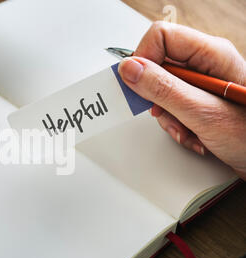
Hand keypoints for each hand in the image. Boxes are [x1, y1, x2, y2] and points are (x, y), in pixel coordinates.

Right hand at [118, 21, 245, 178]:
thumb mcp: (203, 112)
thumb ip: (164, 89)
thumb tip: (131, 69)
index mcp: (211, 54)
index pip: (161, 37)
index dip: (143, 59)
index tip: (137, 84)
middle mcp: (205, 65)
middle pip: (157, 66)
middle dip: (155, 97)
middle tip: (164, 111)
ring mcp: (201, 84)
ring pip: (160, 91)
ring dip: (167, 117)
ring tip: (187, 129)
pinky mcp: (198, 101)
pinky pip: (170, 108)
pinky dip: (176, 126)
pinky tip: (194, 135)